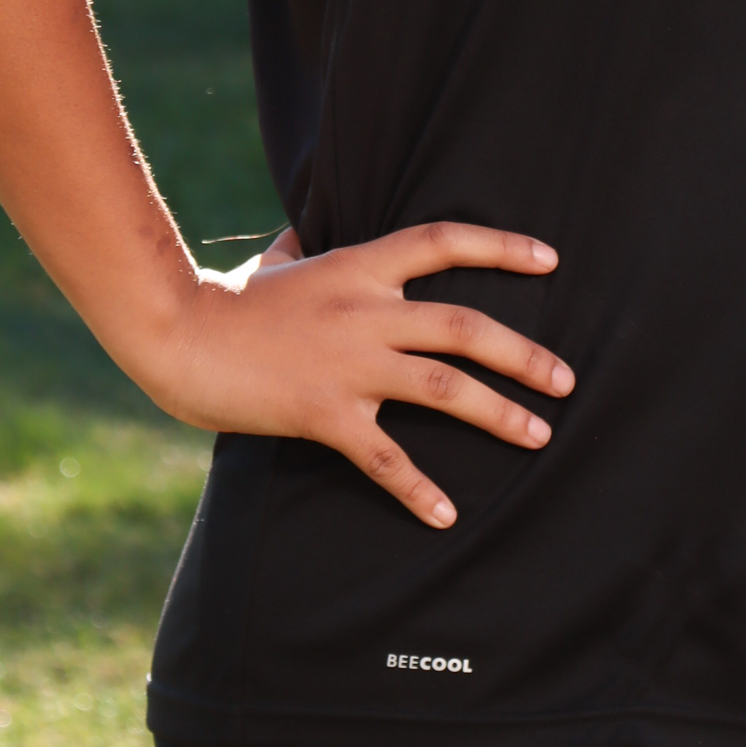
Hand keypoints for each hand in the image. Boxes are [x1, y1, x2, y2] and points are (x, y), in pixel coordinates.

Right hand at [155, 220, 573, 528]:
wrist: (179, 334)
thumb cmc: (226, 301)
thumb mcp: (275, 262)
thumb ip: (301, 246)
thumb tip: (302, 231)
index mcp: (359, 267)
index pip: (443, 242)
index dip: (501, 246)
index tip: (551, 259)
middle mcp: (365, 311)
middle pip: (465, 326)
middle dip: (523, 354)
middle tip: (566, 379)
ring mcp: (348, 363)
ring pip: (444, 386)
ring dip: (499, 412)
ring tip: (539, 434)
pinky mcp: (325, 413)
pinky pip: (385, 458)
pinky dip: (418, 489)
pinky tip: (447, 516)